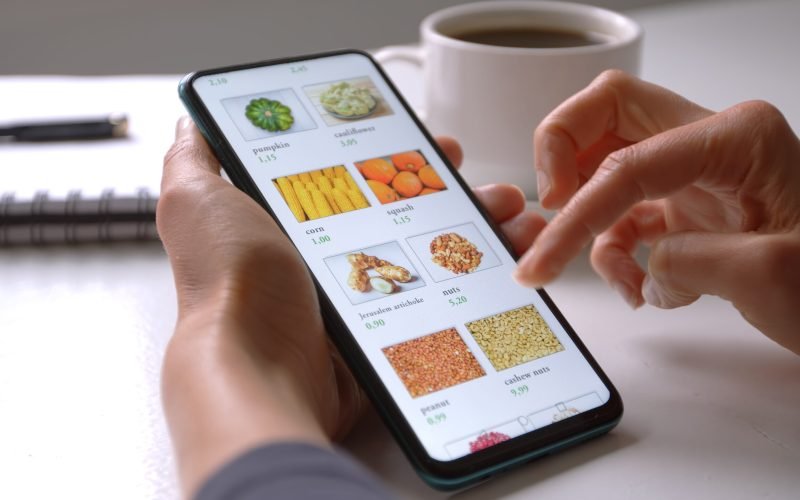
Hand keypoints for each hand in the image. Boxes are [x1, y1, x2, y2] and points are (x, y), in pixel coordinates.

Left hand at [157, 118, 545, 494]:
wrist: (258, 370)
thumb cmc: (228, 284)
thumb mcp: (197, 201)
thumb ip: (196, 159)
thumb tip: (195, 119)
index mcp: (297, 225)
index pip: (363, 180)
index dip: (404, 161)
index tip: (439, 148)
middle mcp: (332, 261)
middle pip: (409, 218)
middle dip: (456, 196)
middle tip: (490, 185)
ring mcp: (364, 301)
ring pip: (435, 259)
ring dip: (480, 233)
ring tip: (514, 217)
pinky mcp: (387, 337)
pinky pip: (443, 304)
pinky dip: (479, 286)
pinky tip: (508, 266)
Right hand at [515, 70, 799, 353]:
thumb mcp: (771, 277)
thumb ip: (689, 261)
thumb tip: (642, 261)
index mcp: (736, 138)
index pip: (626, 162)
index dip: (575, 212)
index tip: (543, 257)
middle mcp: (712, 141)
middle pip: (604, 114)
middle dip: (560, 157)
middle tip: (551, 209)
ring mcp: (698, 173)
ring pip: (605, 163)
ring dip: (589, 219)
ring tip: (619, 278)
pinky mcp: (690, 205)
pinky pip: (625, 212)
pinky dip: (615, 250)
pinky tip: (640, 285)